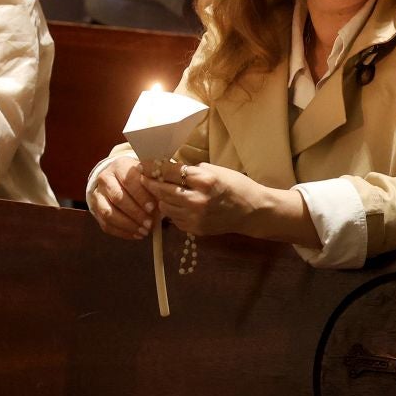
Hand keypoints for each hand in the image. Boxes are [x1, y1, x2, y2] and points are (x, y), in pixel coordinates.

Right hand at [89, 155, 162, 240]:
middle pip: (117, 197)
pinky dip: (122, 232)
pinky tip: (136, 235)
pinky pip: (106, 225)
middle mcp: (105, 178)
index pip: (128, 180)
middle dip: (135, 213)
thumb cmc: (138, 178)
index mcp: (119, 166)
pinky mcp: (95, 210)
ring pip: (109, 213)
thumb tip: (164, 202)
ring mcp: (98, 195)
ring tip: (144, 232)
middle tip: (149, 224)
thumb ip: (154, 186)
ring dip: (128, 225)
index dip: (140, 195)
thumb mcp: (147, 175)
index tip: (152, 208)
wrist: (117, 178)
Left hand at [133, 159, 279, 238]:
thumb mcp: (214, 170)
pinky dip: (172, 211)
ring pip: (165, 207)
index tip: (142, 165)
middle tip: (142, 177)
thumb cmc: (235, 185)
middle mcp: (198, 200)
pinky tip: (176, 204)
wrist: (252, 211)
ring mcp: (196, 218)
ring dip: (160, 198)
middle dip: (150, 183)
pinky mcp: (196, 230)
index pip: (169, 172)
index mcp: (204, 180)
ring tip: (160, 191)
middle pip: (162, 191)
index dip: (152, 167)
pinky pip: (174, 219)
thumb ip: (190, 170)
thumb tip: (167, 167)